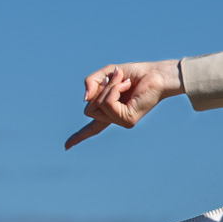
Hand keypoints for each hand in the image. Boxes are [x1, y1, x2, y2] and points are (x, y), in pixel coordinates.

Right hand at [64, 60, 183, 149]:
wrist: (156, 74)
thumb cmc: (134, 74)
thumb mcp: (106, 74)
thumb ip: (90, 82)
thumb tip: (85, 99)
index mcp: (109, 112)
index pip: (92, 128)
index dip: (78, 136)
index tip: (66, 147)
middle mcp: (114, 119)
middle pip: (89, 110)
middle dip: (98, 90)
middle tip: (117, 79)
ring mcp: (121, 121)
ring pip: (98, 106)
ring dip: (108, 88)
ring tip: (124, 81)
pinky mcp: (128, 121)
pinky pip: (108, 104)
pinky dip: (115, 90)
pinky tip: (128, 86)